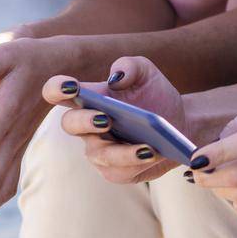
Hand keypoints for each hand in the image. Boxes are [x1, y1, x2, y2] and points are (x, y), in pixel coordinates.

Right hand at [41, 56, 189, 184]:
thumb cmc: (156, 95)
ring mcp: (99, 150)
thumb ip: (130, 66)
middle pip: (70, 124)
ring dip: (122, 152)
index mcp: (89, 98)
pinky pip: (120, 171)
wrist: (180, 123)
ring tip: (146, 147)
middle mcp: (87, 126)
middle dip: (85, 121)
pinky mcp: (116, 171)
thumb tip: (115, 78)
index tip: (72, 87)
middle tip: (106, 119)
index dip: (56, 89)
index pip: (58, 92)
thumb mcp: (148, 74)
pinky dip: (136, 163)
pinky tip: (153, 154)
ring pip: (99, 154)